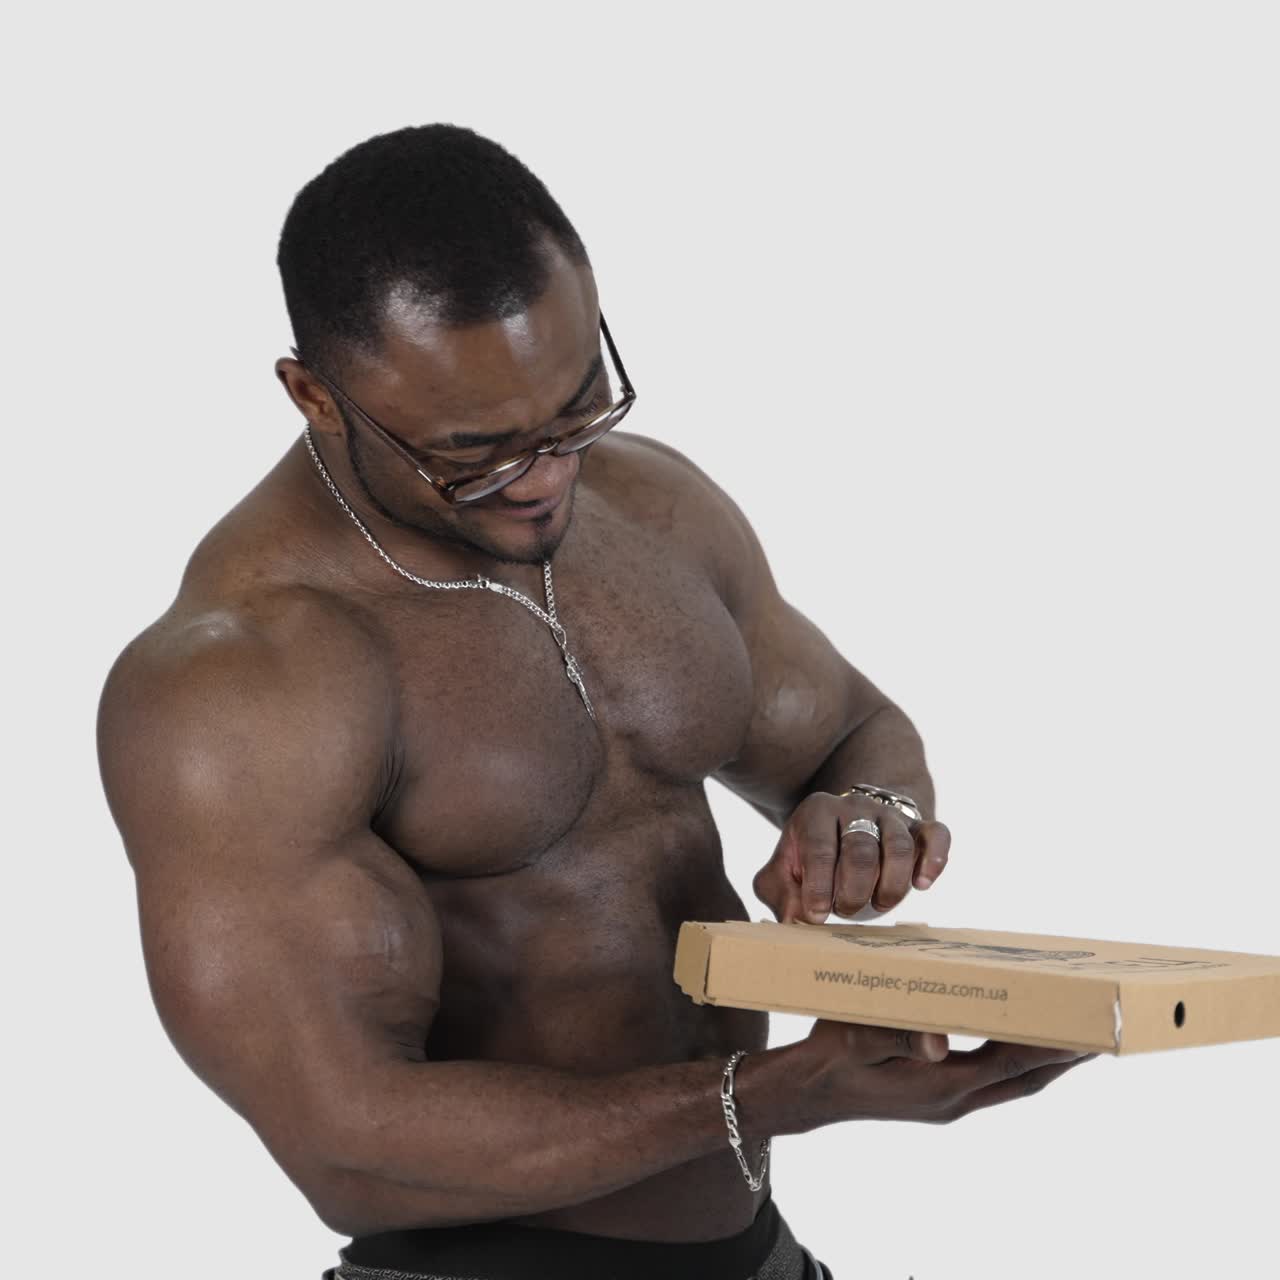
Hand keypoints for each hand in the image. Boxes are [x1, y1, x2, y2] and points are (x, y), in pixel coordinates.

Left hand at [752, 790, 950, 924]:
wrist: (846, 829)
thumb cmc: (810, 860)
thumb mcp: (783, 872)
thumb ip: (779, 895)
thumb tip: (793, 922)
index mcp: (816, 812)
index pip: (819, 849)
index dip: (819, 888)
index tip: (817, 915)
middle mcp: (854, 806)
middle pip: (861, 849)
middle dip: (854, 891)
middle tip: (846, 911)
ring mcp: (889, 814)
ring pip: (898, 846)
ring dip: (890, 884)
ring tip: (878, 904)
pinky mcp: (918, 826)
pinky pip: (936, 834)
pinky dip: (934, 859)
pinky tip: (922, 884)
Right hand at [782, 1019, 1097, 1130]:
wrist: (803, 1092)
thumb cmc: (827, 1055)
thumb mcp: (856, 1037)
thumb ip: (897, 1036)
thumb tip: (938, 1040)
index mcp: (938, 1086)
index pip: (1010, 1064)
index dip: (1052, 1047)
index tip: (1089, 1032)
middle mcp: (952, 1099)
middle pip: (1023, 1078)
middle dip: (1064, 1058)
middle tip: (1102, 1032)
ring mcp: (946, 1101)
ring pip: (1011, 1081)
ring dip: (1045, 1060)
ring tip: (1075, 1036)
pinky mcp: (937, 1096)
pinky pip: (991, 1079)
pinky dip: (1015, 1060)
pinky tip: (1018, 1039)